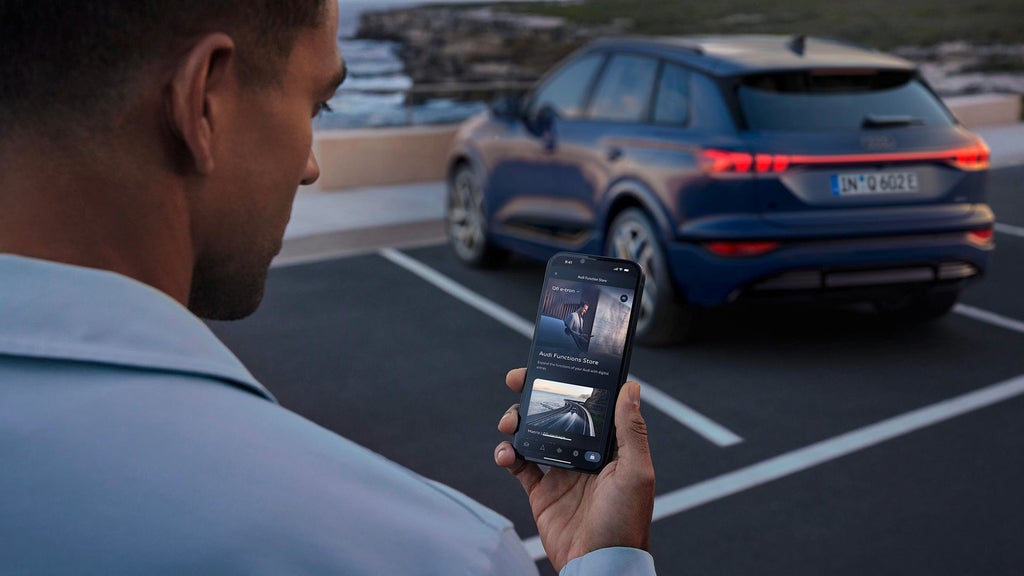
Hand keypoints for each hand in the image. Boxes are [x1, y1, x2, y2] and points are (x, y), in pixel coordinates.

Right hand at [494, 368, 654, 571]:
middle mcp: (584, 451)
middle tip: (516, 379)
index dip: (569, 380)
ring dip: (516, 421)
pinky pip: (518, 463)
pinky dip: (507, 453)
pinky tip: (506, 454)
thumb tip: (631, 386)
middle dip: (533, 392)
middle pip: (554, 410)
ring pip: (532, 431)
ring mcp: (560, 470)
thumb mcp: (636, 472)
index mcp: (609, 444)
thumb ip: (631, 430)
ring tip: (509, 424)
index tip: (551, 362)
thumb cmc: (626, 523)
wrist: (598, 565)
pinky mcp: (540, 490)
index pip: (588, 402)